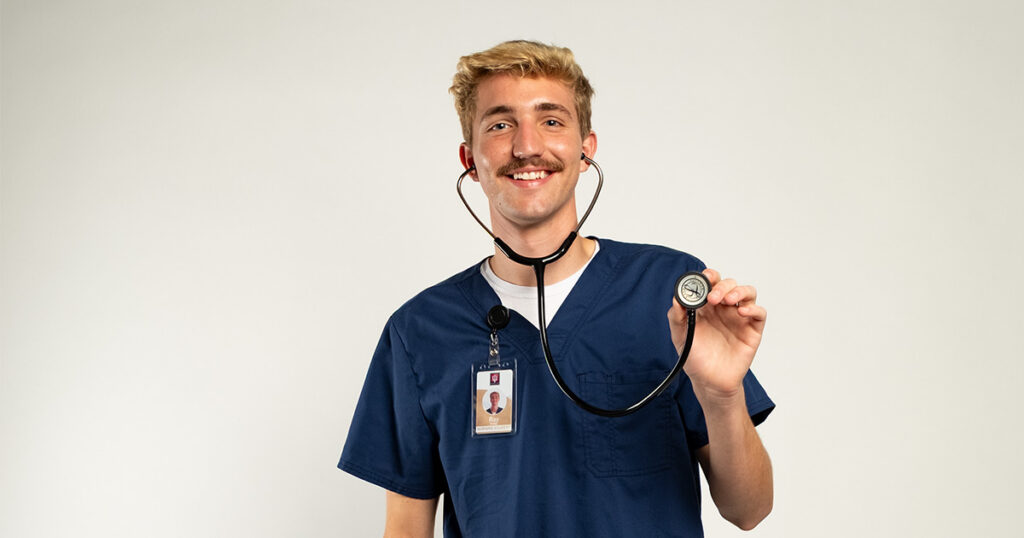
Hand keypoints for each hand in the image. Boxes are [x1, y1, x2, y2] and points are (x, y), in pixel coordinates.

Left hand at [666, 268, 766, 401]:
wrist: (709, 382)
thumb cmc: (695, 358)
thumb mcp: (680, 336)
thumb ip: (676, 317)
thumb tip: (676, 299)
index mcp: (706, 306)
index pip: (711, 282)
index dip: (709, 276)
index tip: (704, 278)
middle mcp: (724, 308)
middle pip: (729, 284)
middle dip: (722, 286)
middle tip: (712, 298)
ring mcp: (739, 317)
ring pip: (747, 293)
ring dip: (739, 291)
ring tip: (728, 300)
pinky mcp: (752, 329)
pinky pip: (759, 313)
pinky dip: (753, 308)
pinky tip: (741, 312)